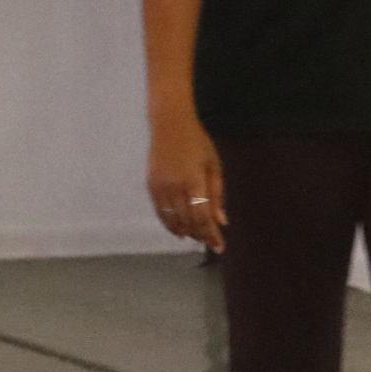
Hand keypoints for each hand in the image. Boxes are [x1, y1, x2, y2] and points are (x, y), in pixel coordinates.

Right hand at [147, 120, 226, 250]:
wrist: (169, 124)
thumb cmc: (197, 142)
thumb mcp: (213, 166)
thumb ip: (216, 195)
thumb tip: (220, 221)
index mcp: (193, 181)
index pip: (202, 217)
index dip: (211, 234)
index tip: (219, 247)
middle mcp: (174, 187)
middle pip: (187, 221)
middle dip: (200, 235)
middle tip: (209, 242)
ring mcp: (160, 187)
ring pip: (172, 220)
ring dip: (185, 232)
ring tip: (194, 237)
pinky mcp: (150, 186)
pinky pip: (160, 212)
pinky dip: (169, 223)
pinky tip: (178, 229)